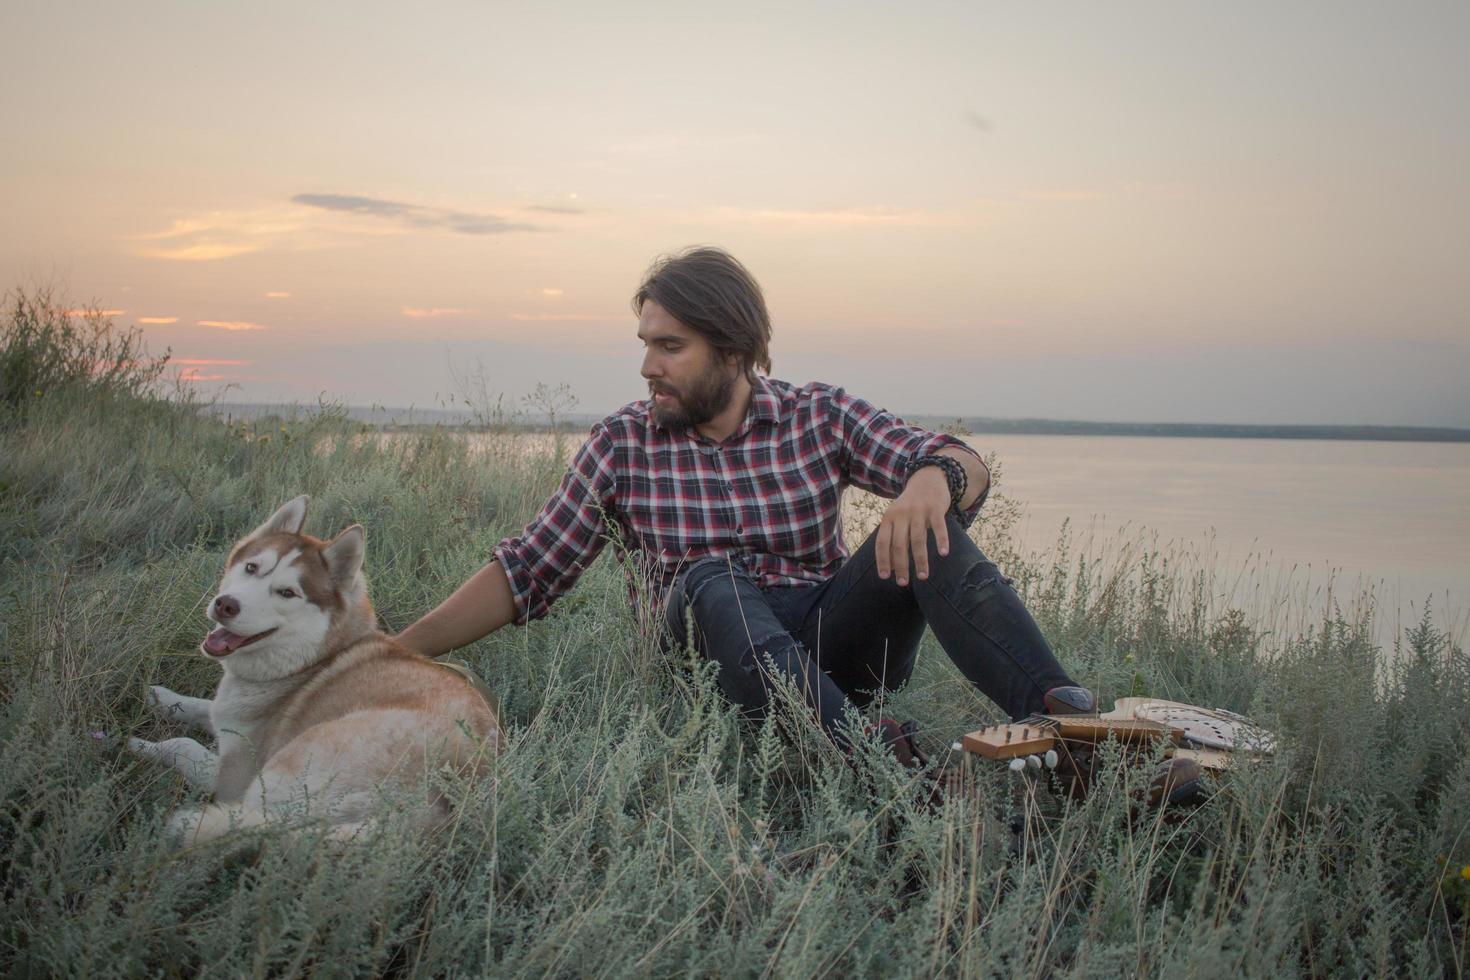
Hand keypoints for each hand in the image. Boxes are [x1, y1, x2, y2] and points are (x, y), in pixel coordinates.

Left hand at [875, 467, 950, 585]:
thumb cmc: (910, 505)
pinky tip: (944, 554)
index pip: (882, 542)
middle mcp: (901, 514)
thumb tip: (891, 566)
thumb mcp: (896, 516)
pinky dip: (941, 540)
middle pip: (899, 544)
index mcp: (888, 518)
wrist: (927, 479)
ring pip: (918, 540)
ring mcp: (918, 511)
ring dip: (920, 560)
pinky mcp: (935, 508)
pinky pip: (938, 527)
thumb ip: (893, 537)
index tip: (885, 577)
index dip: (883, 560)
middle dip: (901, 566)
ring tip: (923, 577)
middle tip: (903, 583)